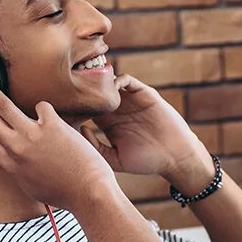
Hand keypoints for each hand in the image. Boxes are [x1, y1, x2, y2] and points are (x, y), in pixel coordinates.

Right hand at [0, 71, 117, 209]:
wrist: (88, 193)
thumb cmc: (65, 192)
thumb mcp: (31, 184)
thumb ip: (18, 166)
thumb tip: (12, 153)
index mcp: (9, 164)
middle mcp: (16, 148)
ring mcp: (33, 136)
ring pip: (3, 106)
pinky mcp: (52, 126)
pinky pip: (42, 107)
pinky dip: (43, 108)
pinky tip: (48, 114)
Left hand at [81, 75, 208, 183]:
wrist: (175, 156)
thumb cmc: (147, 161)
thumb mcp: (116, 159)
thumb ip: (96, 146)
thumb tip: (81, 128)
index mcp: (108, 124)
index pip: (85, 109)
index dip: (75, 107)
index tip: (65, 109)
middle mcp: (117, 110)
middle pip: (94, 93)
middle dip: (83, 90)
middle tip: (70, 91)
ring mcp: (130, 100)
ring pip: (108, 83)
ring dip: (98, 83)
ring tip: (89, 88)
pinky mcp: (144, 93)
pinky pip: (126, 80)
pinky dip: (116, 80)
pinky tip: (110, 92)